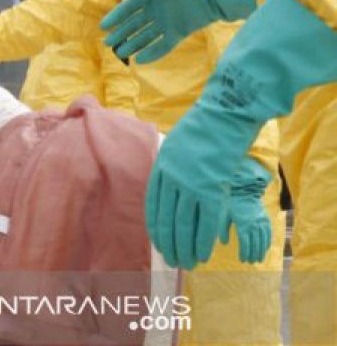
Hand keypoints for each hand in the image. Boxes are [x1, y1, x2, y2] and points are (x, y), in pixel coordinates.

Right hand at [102, 0, 259, 63]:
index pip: (127, 9)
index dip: (115, 17)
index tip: (103, 27)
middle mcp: (155, 11)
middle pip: (134, 25)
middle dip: (121, 34)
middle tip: (108, 44)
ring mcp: (166, 23)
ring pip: (145, 37)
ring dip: (134, 45)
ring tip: (122, 53)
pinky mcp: (178, 34)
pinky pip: (162, 46)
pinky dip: (152, 53)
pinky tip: (140, 60)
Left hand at [145, 79, 262, 268]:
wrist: (224, 115)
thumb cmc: (205, 128)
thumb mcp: (177, 145)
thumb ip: (172, 166)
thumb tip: (172, 187)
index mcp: (161, 165)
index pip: (153, 204)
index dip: (156, 226)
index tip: (158, 243)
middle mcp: (172, 177)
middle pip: (167, 217)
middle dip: (170, 243)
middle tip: (173, 261)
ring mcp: (191, 183)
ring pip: (185, 223)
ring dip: (186, 247)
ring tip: (188, 263)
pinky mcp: (212, 188)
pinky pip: (206, 221)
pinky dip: (204, 240)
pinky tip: (204, 254)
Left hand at [219, 158, 272, 264]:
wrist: (242, 185)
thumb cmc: (228, 199)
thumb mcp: (222, 212)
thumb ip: (222, 227)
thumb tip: (223, 242)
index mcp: (243, 222)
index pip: (246, 241)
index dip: (245, 252)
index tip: (243, 260)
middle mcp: (254, 222)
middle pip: (256, 242)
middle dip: (254, 253)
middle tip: (251, 262)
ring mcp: (261, 219)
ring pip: (264, 238)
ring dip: (261, 250)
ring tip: (258, 259)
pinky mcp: (265, 217)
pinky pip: (269, 231)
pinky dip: (268, 241)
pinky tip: (266, 247)